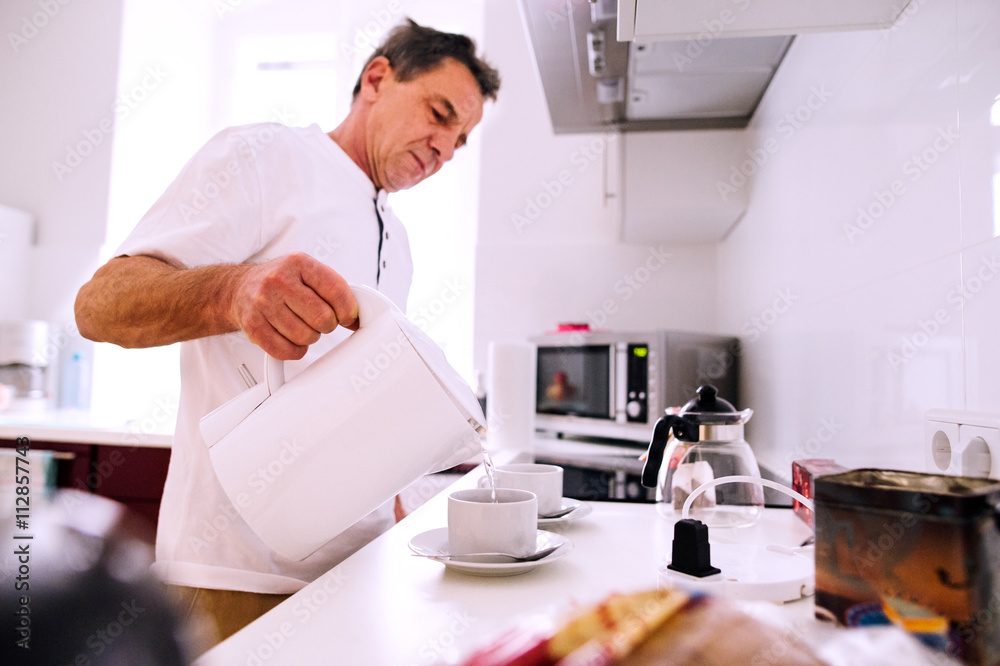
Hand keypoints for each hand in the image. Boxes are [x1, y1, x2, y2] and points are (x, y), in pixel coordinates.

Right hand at [230, 252, 357, 359]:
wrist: (240, 288)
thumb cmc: (280, 282)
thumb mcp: (307, 272)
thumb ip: (334, 289)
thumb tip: (357, 318)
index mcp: (298, 262)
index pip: (336, 290)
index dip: (348, 310)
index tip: (348, 317)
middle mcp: (278, 280)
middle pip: (322, 318)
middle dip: (327, 324)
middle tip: (319, 320)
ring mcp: (263, 303)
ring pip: (306, 337)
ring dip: (310, 337)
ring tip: (301, 325)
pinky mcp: (252, 326)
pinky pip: (286, 351)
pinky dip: (295, 350)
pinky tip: (291, 338)